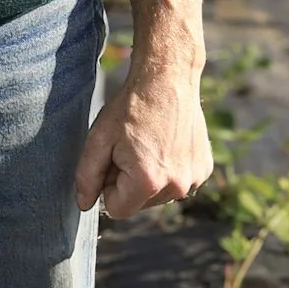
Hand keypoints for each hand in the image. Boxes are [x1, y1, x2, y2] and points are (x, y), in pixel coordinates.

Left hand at [74, 60, 212, 220]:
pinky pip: (178, 182)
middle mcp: (176, 186)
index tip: (113, 158)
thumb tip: (84, 205)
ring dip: (150, 177)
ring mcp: (194, 178)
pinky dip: (169, 169)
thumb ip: (87, 176)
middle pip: (139, 203)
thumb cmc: (130, 107)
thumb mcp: (99, 138)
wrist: (167, 78)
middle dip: (129, 182)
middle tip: (130, 146)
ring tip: (148, 143)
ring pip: (159, 195)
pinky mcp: (204, 169)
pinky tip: (166, 143)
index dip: (108, 185)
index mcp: (147, 182)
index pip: (116, 209)